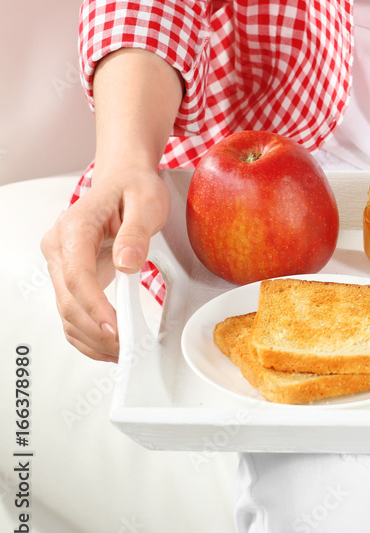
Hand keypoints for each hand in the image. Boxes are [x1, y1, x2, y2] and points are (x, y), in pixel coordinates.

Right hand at [41, 170, 168, 360]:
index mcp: (74, 229)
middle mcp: (59, 248)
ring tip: (120, 353)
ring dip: (90, 338)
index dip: (95, 307)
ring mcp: (61, 263)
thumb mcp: (146, 202)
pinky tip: (108, 344)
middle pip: (68, 300)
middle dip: (96, 330)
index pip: (78, 277)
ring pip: (66, 311)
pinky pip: (72, 310)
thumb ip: (136, 232)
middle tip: (126, 349)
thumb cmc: (134, 187)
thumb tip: (126, 263)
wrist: (124, 179)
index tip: (116, 329)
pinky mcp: (71, 275)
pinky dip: (87, 332)